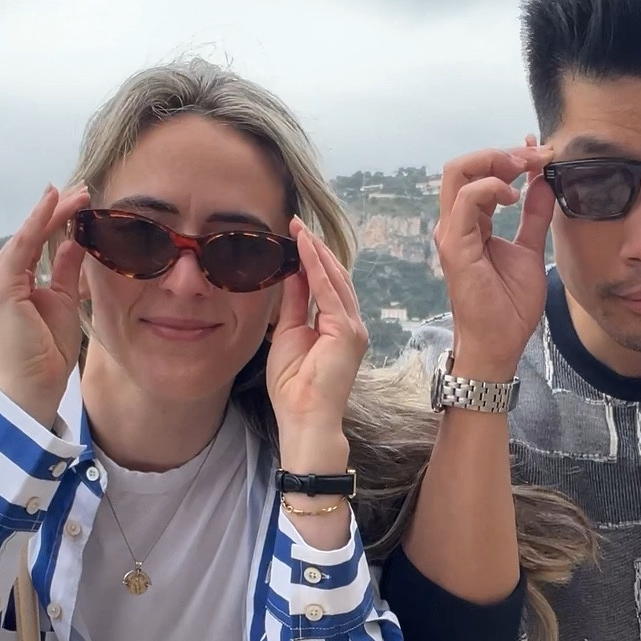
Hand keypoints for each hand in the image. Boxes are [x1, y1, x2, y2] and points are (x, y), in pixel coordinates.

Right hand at [0, 185, 88, 428]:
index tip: (76, 199)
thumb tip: (74, 241)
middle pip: (28, 237)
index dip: (53, 220)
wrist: (37, 387)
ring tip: (79, 193)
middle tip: (83, 188)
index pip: (33, 245)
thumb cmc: (48, 353)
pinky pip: (22, 249)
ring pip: (26, 238)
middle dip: (56, 211)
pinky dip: (38, 225)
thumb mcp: (63, 302)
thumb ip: (65, 271)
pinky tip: (54, 204)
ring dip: (52, 213)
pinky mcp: (1, 290)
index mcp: (9, 284)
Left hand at [267, 220, 367, 464]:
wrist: (304, 416)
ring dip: (317, 252)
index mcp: (337, 328)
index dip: (313, 261)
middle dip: (316, 250)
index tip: (295, 237)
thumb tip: (291, 275)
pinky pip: (329, 291)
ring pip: (336, 279)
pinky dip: (317, 267)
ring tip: (300, 228)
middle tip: (297, 224)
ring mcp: (352, 328)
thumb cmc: (294, 388)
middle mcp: (350, 325)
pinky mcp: (347, 332)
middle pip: (336, 278)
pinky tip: (304, 247)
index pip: (327, 286)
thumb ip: (293, 305)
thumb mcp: (288, 335)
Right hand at [435, 137, 553, 379]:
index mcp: (471, 223)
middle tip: (534, 155)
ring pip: (458, 173)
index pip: (481, 175)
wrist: (500, 343)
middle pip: (463, 166)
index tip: (541, 154)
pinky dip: (491, 187)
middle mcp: (456, 224)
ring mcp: (452, 233)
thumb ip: (534, 215)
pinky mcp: (455, 246)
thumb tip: (544, 182)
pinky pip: (466, 200)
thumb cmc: (509, 306)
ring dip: (495, 161)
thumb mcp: (530, 250)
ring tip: (525, 168)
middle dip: (501, 153)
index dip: (510, 157)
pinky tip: (515, 194)